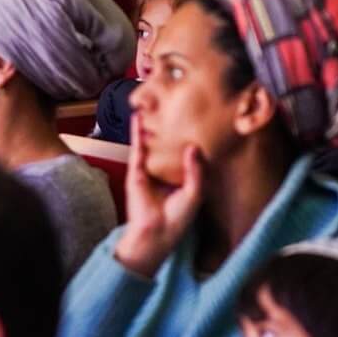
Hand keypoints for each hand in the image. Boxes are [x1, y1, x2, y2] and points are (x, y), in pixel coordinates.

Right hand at [113, 120, 205, 277]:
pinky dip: (136, 133)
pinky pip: (137, 149)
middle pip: (167, 145)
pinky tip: (137, 117)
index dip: (191, 140)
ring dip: (150, 125)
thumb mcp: (194, 193)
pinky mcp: (136, 172)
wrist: (156, 233)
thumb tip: (193, 146)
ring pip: (150, 143)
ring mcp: (149, 171)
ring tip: (152, 103)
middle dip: (170, 127)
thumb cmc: (178, 218)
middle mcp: (165, 172)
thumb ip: (196, 169)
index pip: (186, 155)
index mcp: (181, 178)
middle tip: (176, 106)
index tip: (201, 121)